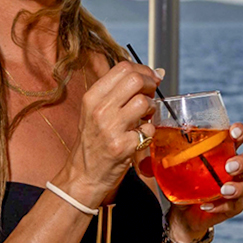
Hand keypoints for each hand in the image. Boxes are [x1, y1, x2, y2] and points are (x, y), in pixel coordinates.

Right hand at [65, 61, 160, 200]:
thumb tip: (157, 72)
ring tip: (145, 117)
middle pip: (135, 80)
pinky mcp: (123, 147)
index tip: (150, 78)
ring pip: (144, 103)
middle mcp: (99, 110)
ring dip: (152, 108)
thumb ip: (121, 91)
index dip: (143, 70)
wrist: (84, 175)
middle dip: (151, 84)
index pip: (123, 67)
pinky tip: (140, 135)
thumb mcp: (95, 111)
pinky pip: (148, 129)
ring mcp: (111, 129)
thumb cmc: (93, 141)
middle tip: (152, 94)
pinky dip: (149, 131)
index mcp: (92, 97)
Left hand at [169, 124, 242, 238]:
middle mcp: (234, 167)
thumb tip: (147, 145)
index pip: (238, 135)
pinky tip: (206, 205)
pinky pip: (236, 205)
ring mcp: (237, 187)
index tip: (233, 132)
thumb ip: (161, 155)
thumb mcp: (171, 167)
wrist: (181, 213)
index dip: (240, 131)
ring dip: (240, 186)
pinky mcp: (234, 206)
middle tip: (228, 166)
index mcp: (222, 150)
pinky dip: (222, 206)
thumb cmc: (181, 182)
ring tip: (224, 190)